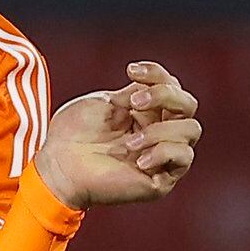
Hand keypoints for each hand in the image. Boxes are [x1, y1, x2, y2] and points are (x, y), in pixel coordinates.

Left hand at [35, 61, 201, 210]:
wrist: (59, 165)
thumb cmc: (74, 134)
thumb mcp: (106, 102)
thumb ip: (136, 92)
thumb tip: (154, 88)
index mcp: (147, 112)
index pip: (171, 86)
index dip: (157, 74)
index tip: (130, 71)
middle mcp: (159, 132)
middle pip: (188, 105)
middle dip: (165, 96)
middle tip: (133, 103)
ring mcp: (162, 156)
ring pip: (190, 130)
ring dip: (159, 130)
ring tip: (129, 142)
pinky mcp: (161, 179)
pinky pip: (183, 158)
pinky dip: (163, 152)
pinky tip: (138, 159)